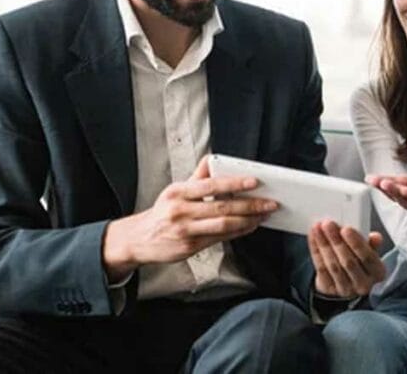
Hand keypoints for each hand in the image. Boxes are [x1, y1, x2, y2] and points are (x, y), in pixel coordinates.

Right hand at [102, 155, 277, 280]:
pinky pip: (220, 239)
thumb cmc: (162, 213)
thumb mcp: (174, 191)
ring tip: (263, 215)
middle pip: (222, 207)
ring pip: (223, 225)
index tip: (254, 181)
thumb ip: (196, 177)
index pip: (211, 185)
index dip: (234, 183)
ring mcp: (185, 230)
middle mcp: (181, 210)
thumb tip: (212, 159)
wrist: (137, 239)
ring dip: (248, 220)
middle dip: (250, 205)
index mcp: (178, 192)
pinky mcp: (189, 246)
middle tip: (269, 203)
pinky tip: (249, 226)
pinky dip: (238, 232)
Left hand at [308, 220, 384, 296]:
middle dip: (336, 241)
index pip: (367, 258)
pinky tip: (314, 237)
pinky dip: (316, 250)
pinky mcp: (329, 289)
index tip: (346, 229)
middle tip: (329, 224)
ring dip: (324, 244)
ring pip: (332, 265)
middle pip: (348, 262)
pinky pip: (321, 268)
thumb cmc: (361, 264)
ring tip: (319, 228)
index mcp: (377, 273)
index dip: (356, 243)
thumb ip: (372, 244)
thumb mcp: (371, 253)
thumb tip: (375, 237)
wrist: (348, 285)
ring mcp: (345, 289)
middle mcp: (363, 284)